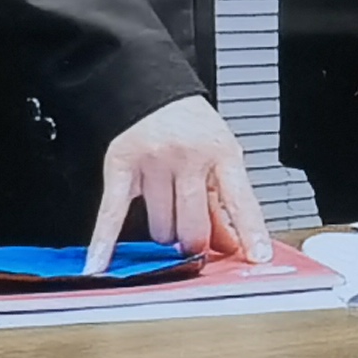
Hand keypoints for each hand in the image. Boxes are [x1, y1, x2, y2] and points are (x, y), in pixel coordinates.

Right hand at [86, 96, 275, 264]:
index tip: (258, 257)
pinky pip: (112, 213)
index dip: (250, 231)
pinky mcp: (121, 167)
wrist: (154, 93)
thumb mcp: (220, 158)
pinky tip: (100, 264)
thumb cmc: (191, 129)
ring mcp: (152, 162)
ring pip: (159, 229)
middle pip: (191, 226)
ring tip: (167, 214)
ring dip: (164, 233)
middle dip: (193, 243)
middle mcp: (187, 156)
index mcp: (220, 152)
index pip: (240, 200)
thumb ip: (226, 205)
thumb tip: (234, 248)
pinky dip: (105, 242)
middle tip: (192, 240)